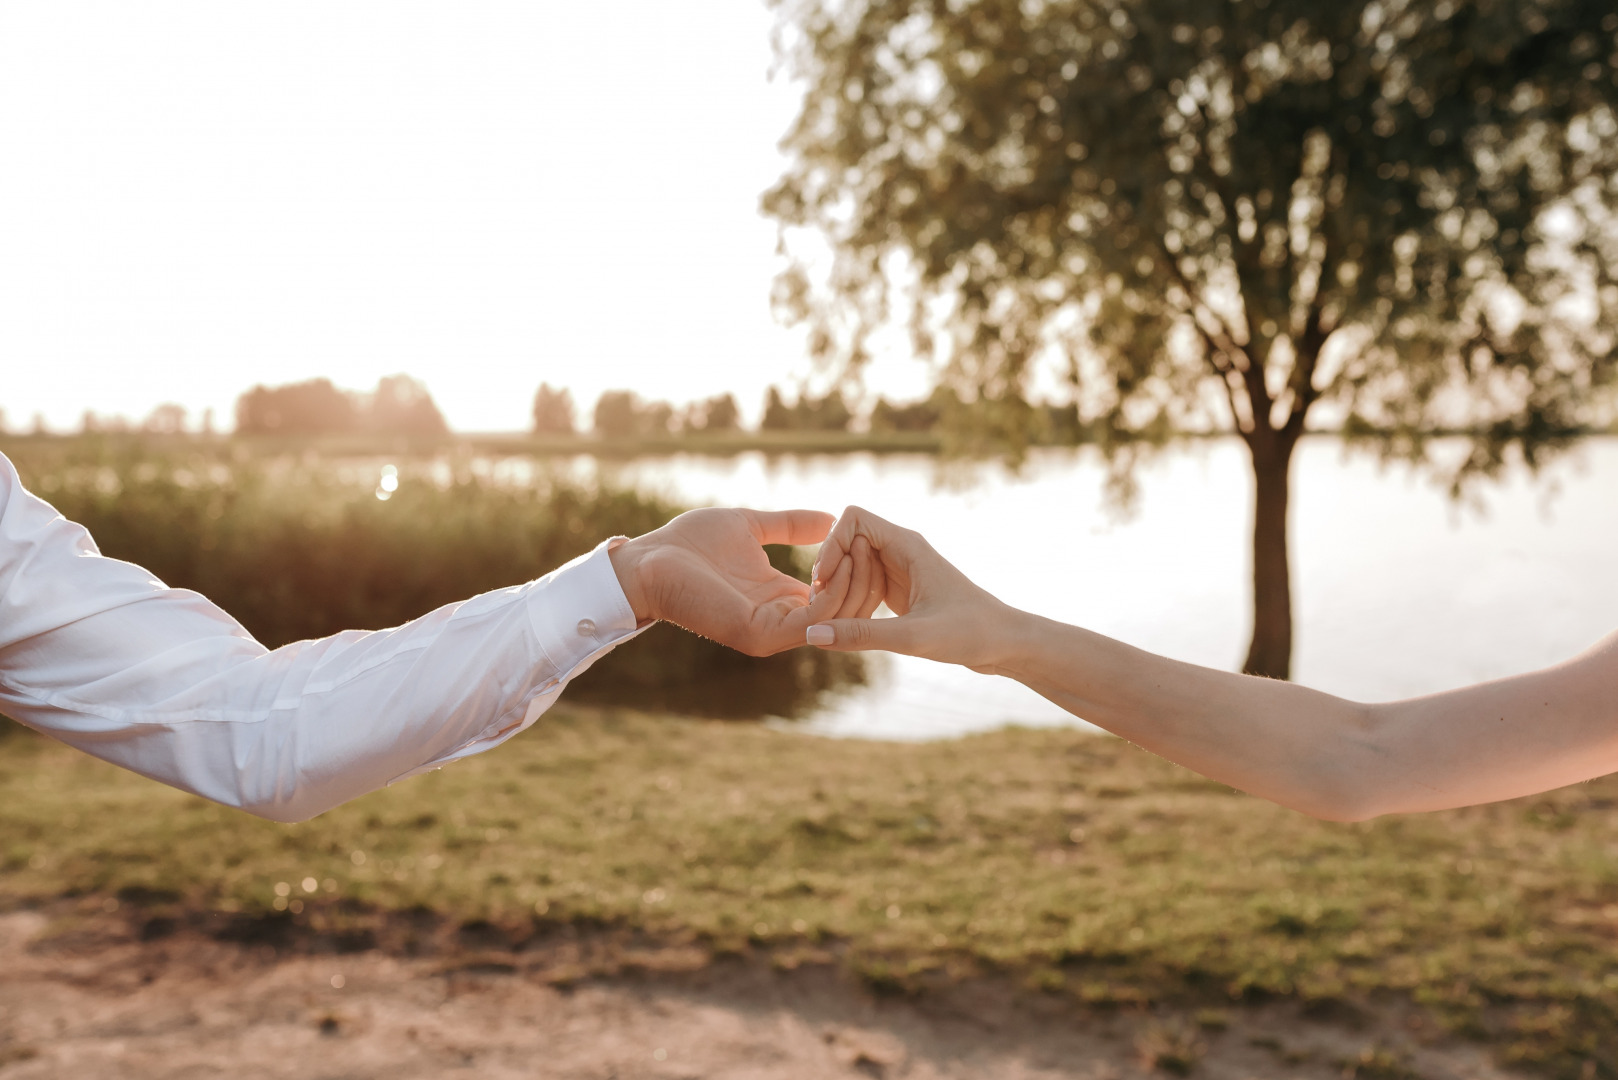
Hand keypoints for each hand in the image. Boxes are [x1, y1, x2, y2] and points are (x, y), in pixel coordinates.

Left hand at [608, 508, 856, 656]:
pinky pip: (812, 619)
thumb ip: (790, 525)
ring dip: (854, 583)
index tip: (870, 537)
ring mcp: (771, 633)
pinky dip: (832, 593)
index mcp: (780, 600)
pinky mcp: (760, 634)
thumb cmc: (689, 543)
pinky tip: (838, 562)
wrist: (649, 560)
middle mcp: (780, 622)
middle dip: (865, 578)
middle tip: (874, 544)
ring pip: (834, 617)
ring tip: (862, 548)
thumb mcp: (752, 526)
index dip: (858, 569)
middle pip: (843, 612)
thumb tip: (830, 517)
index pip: (836, 595)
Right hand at [803, 505, 1012, 670]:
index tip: (824, 583)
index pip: (851, 519)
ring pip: (851, 568)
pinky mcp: (899, 590)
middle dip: (833, 578)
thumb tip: (811, 635)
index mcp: (908, 545)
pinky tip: (859, 633)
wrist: (1005, 644)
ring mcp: (898, 570)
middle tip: (828, 614)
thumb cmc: (971, 633)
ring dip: (842, 595)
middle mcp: (901, 551)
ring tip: (843, 628)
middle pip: (846, 545)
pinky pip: (861, 588)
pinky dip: (853, 608)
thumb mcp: (914, 637)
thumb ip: (862, 635)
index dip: (831, 546)